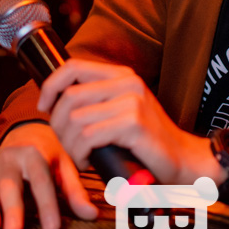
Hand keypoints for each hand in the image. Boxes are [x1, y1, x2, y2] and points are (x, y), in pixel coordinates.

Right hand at [0, 120, 97, 228]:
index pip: (42, 181)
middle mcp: (11, 160)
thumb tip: (92, 215)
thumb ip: (75, 191)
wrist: (23, 134)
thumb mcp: (64, 166)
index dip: (47, 205)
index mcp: (35, 154)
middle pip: (10, 184)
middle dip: (12, 208)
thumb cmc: (48, 155)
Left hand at [37, 59, 224, 186]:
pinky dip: (80, 153)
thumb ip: (97, 100)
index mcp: (122, 75)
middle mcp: (127, 82)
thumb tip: (55, 100)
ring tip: (78, 156)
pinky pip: (88, 136)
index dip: (50, 85)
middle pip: (69, 96)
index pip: (72, 67)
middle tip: (65, 145)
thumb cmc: (147, 142)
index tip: (44, 107)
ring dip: (69, 144)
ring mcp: (132, 102)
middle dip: (57, 125)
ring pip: (76, 118)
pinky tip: (87, 161)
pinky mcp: (133, 124)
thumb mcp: (122, 111)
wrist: (184, 160)